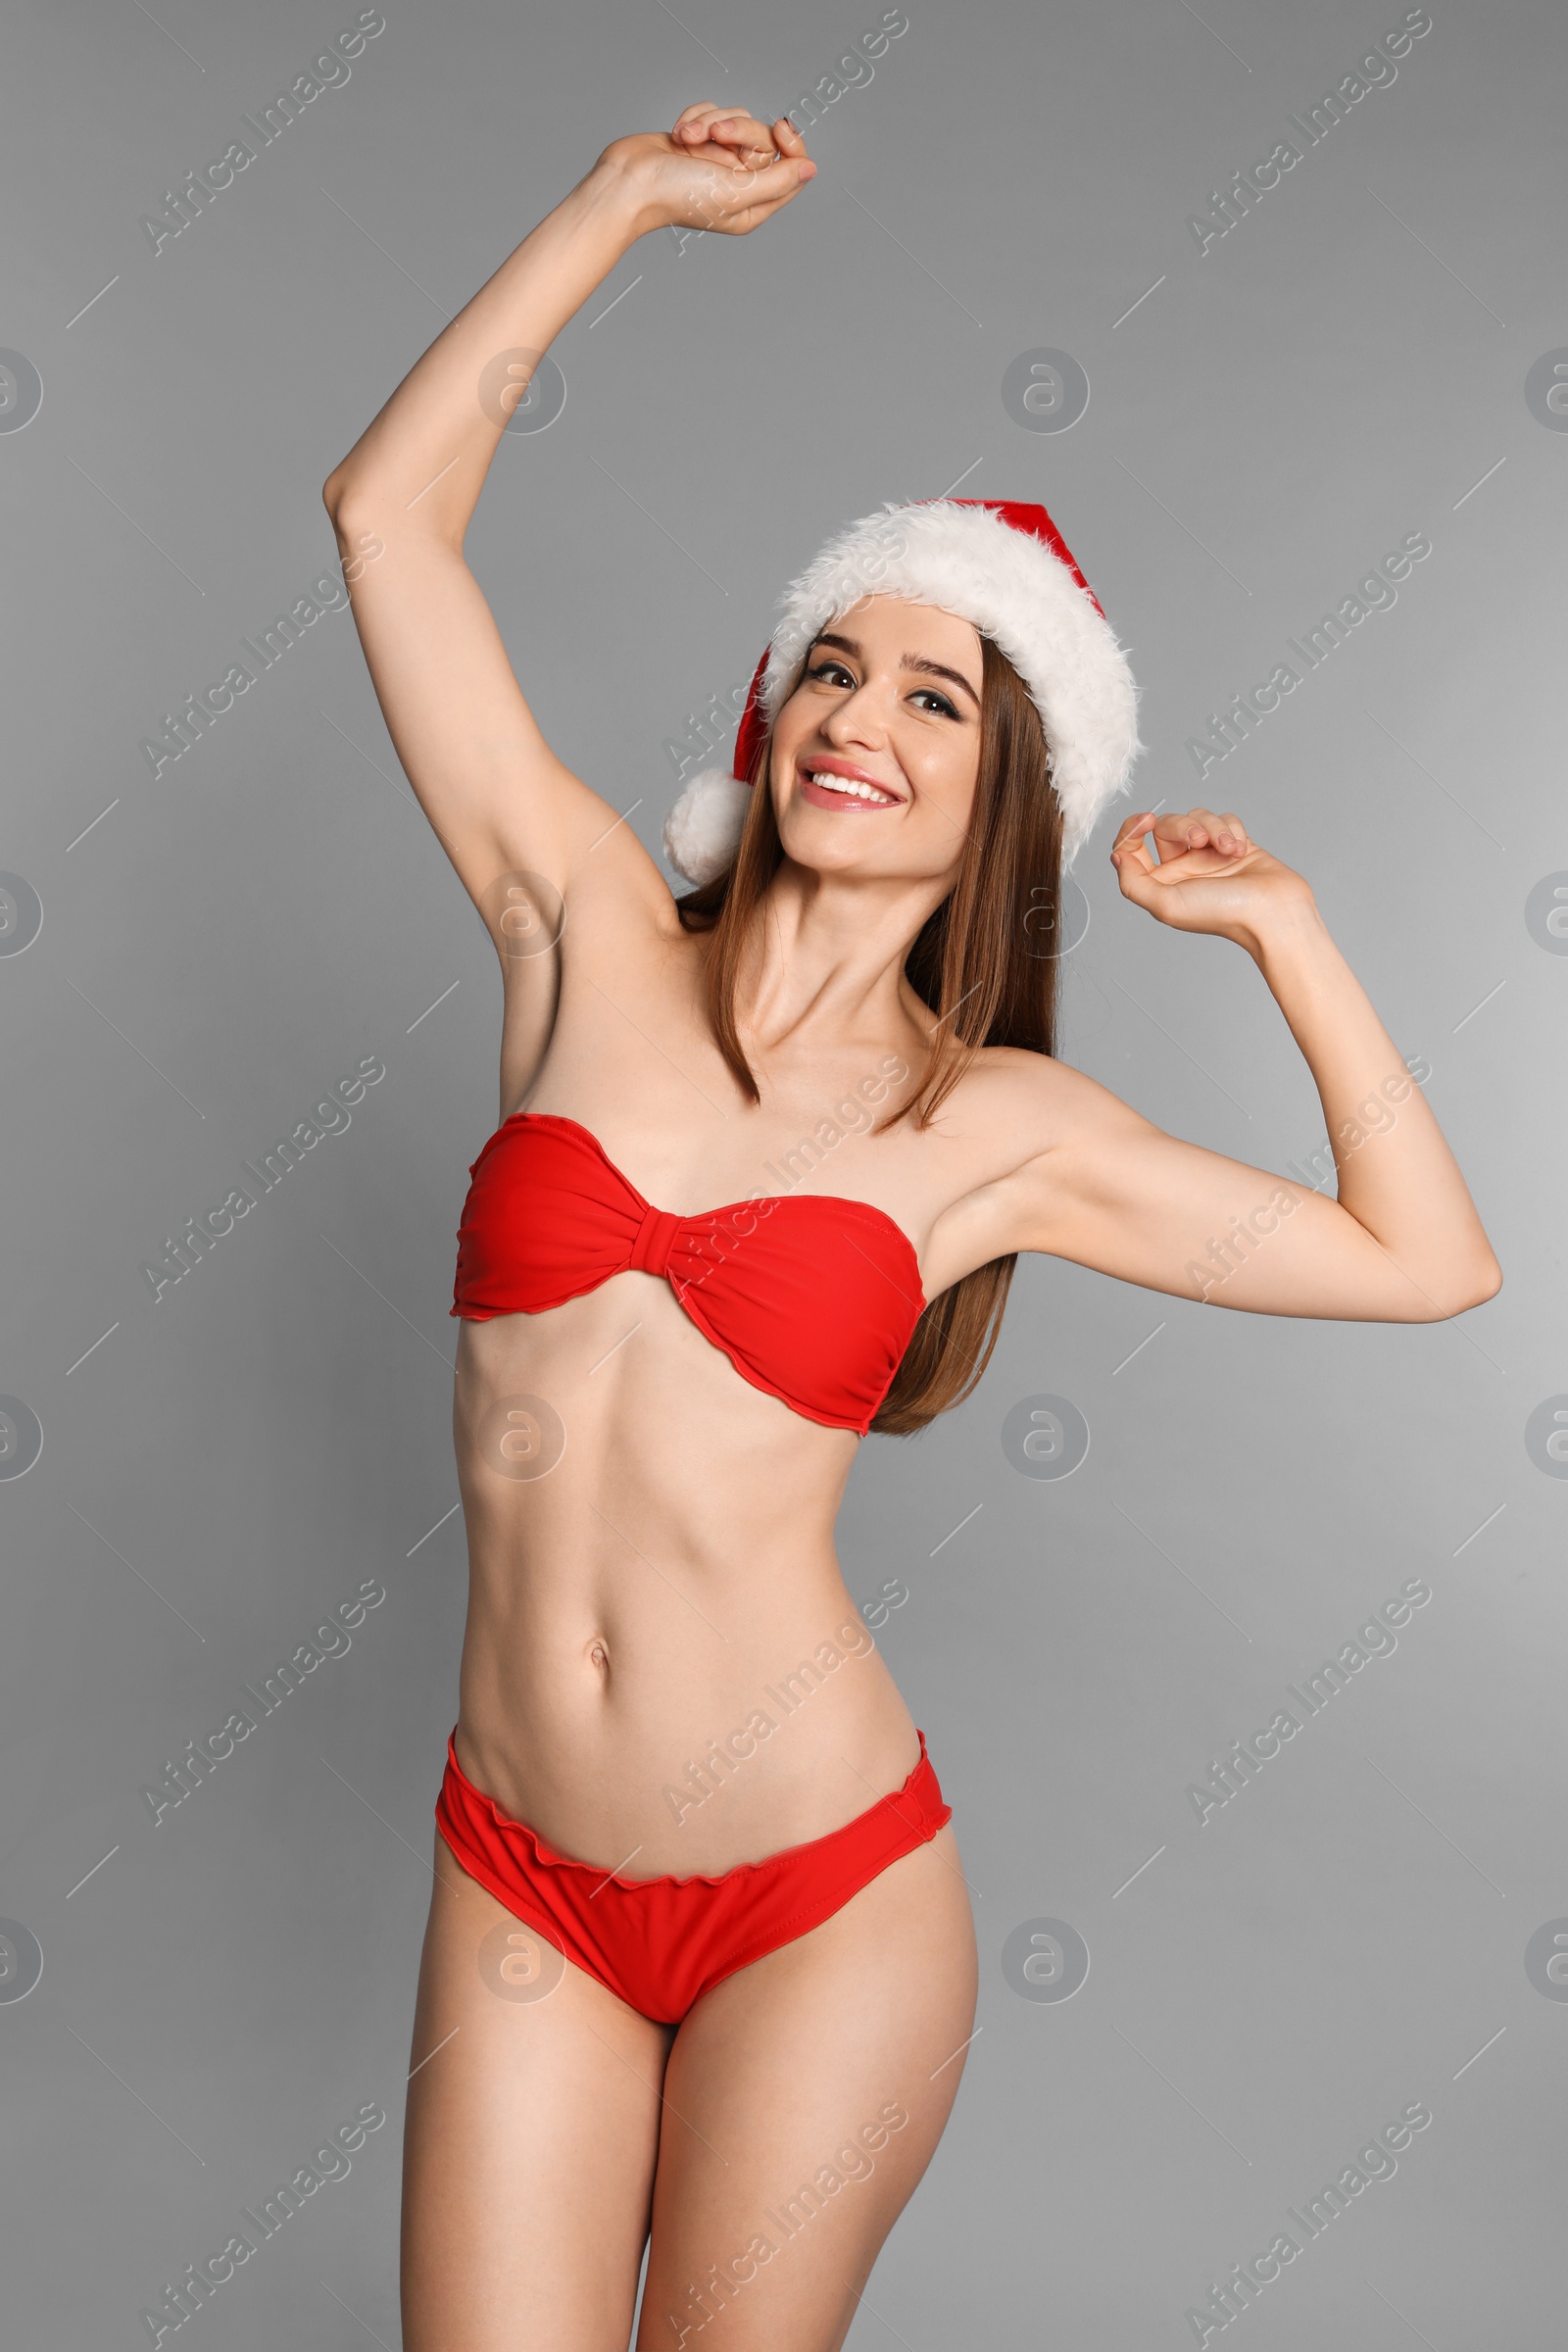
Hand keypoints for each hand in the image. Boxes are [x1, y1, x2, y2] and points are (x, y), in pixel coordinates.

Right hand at [598, 105, 815, 240]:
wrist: (629, 180)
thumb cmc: (677, 195)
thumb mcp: (736, 191)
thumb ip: (777, 181)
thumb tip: (810, 169)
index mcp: (753, 204)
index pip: (791, 168)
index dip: (790, 143)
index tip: (779, 127)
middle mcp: (738, 182)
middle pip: (762, 137)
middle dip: (736, 129)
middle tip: (714, 136)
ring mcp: (717, 160)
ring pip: (735, 120)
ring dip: (709, 123)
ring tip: (686, 139)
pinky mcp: (699, 140)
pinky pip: (711, 112)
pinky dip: (695, 118)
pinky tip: (678, 135)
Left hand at [1109, 807, 1316, 953]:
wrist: (1272, 910)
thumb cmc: (1222, 913)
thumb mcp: (1166, 905)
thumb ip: (1133, 883)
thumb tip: (1117, 856)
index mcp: (1161, 883)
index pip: (1132, 848)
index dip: (1132, 828)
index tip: (1146, 820)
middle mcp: (1183, 868)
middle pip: (1167, 825)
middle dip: (1183, 825)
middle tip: (1200, 840)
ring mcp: (1209, 855)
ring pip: (1198, 817)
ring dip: (1213, 827)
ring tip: (1228, 849)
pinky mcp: (1234, 844)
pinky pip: (1224, 818)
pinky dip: (1231, 829)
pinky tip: (1239, 848)